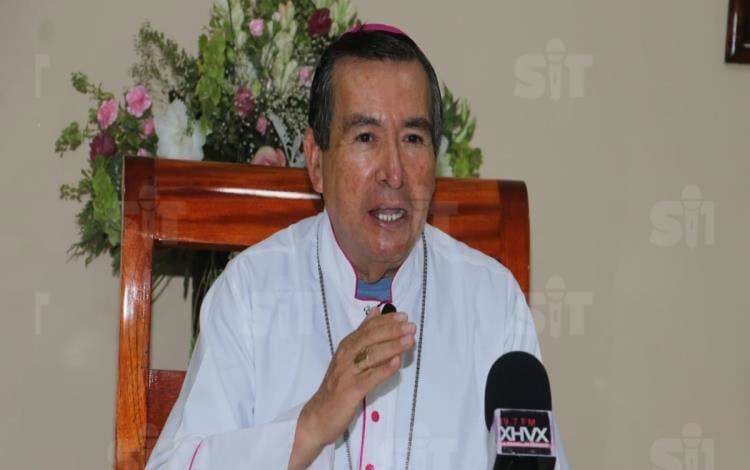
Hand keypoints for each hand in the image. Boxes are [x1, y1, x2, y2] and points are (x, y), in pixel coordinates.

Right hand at [289, 305, 415, 468]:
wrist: (320, 413)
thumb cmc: (339, 384)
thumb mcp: (349, 356)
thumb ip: (363, 335)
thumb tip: (377, 312)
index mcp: (346, 346)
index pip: (367, 328)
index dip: (386, 321)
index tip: (403, 317)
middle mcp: (345, 356)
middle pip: (369, 339)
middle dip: (392, 331)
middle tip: (410, 327)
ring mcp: (347, 373)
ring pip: (371, 355)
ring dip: (392, 346)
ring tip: (409, 340)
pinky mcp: (351, 390)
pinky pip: (370, 377)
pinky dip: (384, 369)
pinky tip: (397, 363)